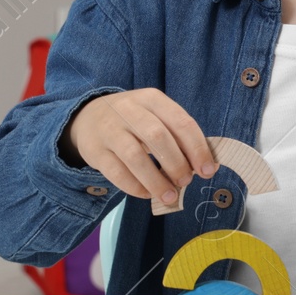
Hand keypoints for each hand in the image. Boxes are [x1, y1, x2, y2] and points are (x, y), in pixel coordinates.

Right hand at [62, 88, 218, 207]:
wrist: (88, 118)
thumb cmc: (133, 121)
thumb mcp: (155, 116)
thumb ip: (177, 135)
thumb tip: (202, 166)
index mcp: (152, 99)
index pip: (181, 122)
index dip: (197, 148)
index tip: (208, 170)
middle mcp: (129, 110)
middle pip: (158, 137)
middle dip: (177, 163)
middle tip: (186, 181)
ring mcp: (109, 130)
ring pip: (135, 156)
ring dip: (156, 180)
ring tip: (169, 195)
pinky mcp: (95, 151)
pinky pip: (117, 173)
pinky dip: (135, 187)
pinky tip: (147, 193)